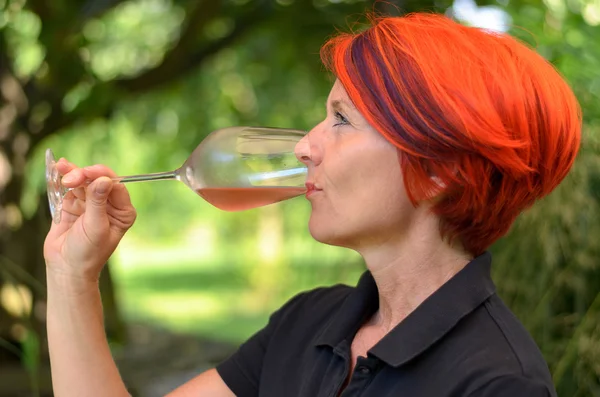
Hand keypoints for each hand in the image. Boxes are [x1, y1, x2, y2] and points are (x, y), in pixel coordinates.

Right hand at [43, 158, 136, 283]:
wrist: (66, 267)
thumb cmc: (87, 253)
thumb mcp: (95, 228)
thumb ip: (97, 203)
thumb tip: (103, 179)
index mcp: (122, 212)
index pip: (115, 186)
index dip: (102, 176)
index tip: (87, 173)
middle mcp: (109, 205)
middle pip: (98, 180)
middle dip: (84, 175)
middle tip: (70, 178)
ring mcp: (91, 203)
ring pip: (83, 181)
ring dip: (72, 174)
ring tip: (61, 169)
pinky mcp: (74, 204)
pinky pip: (70, 187)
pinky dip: (64, 178)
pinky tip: (58, 168)